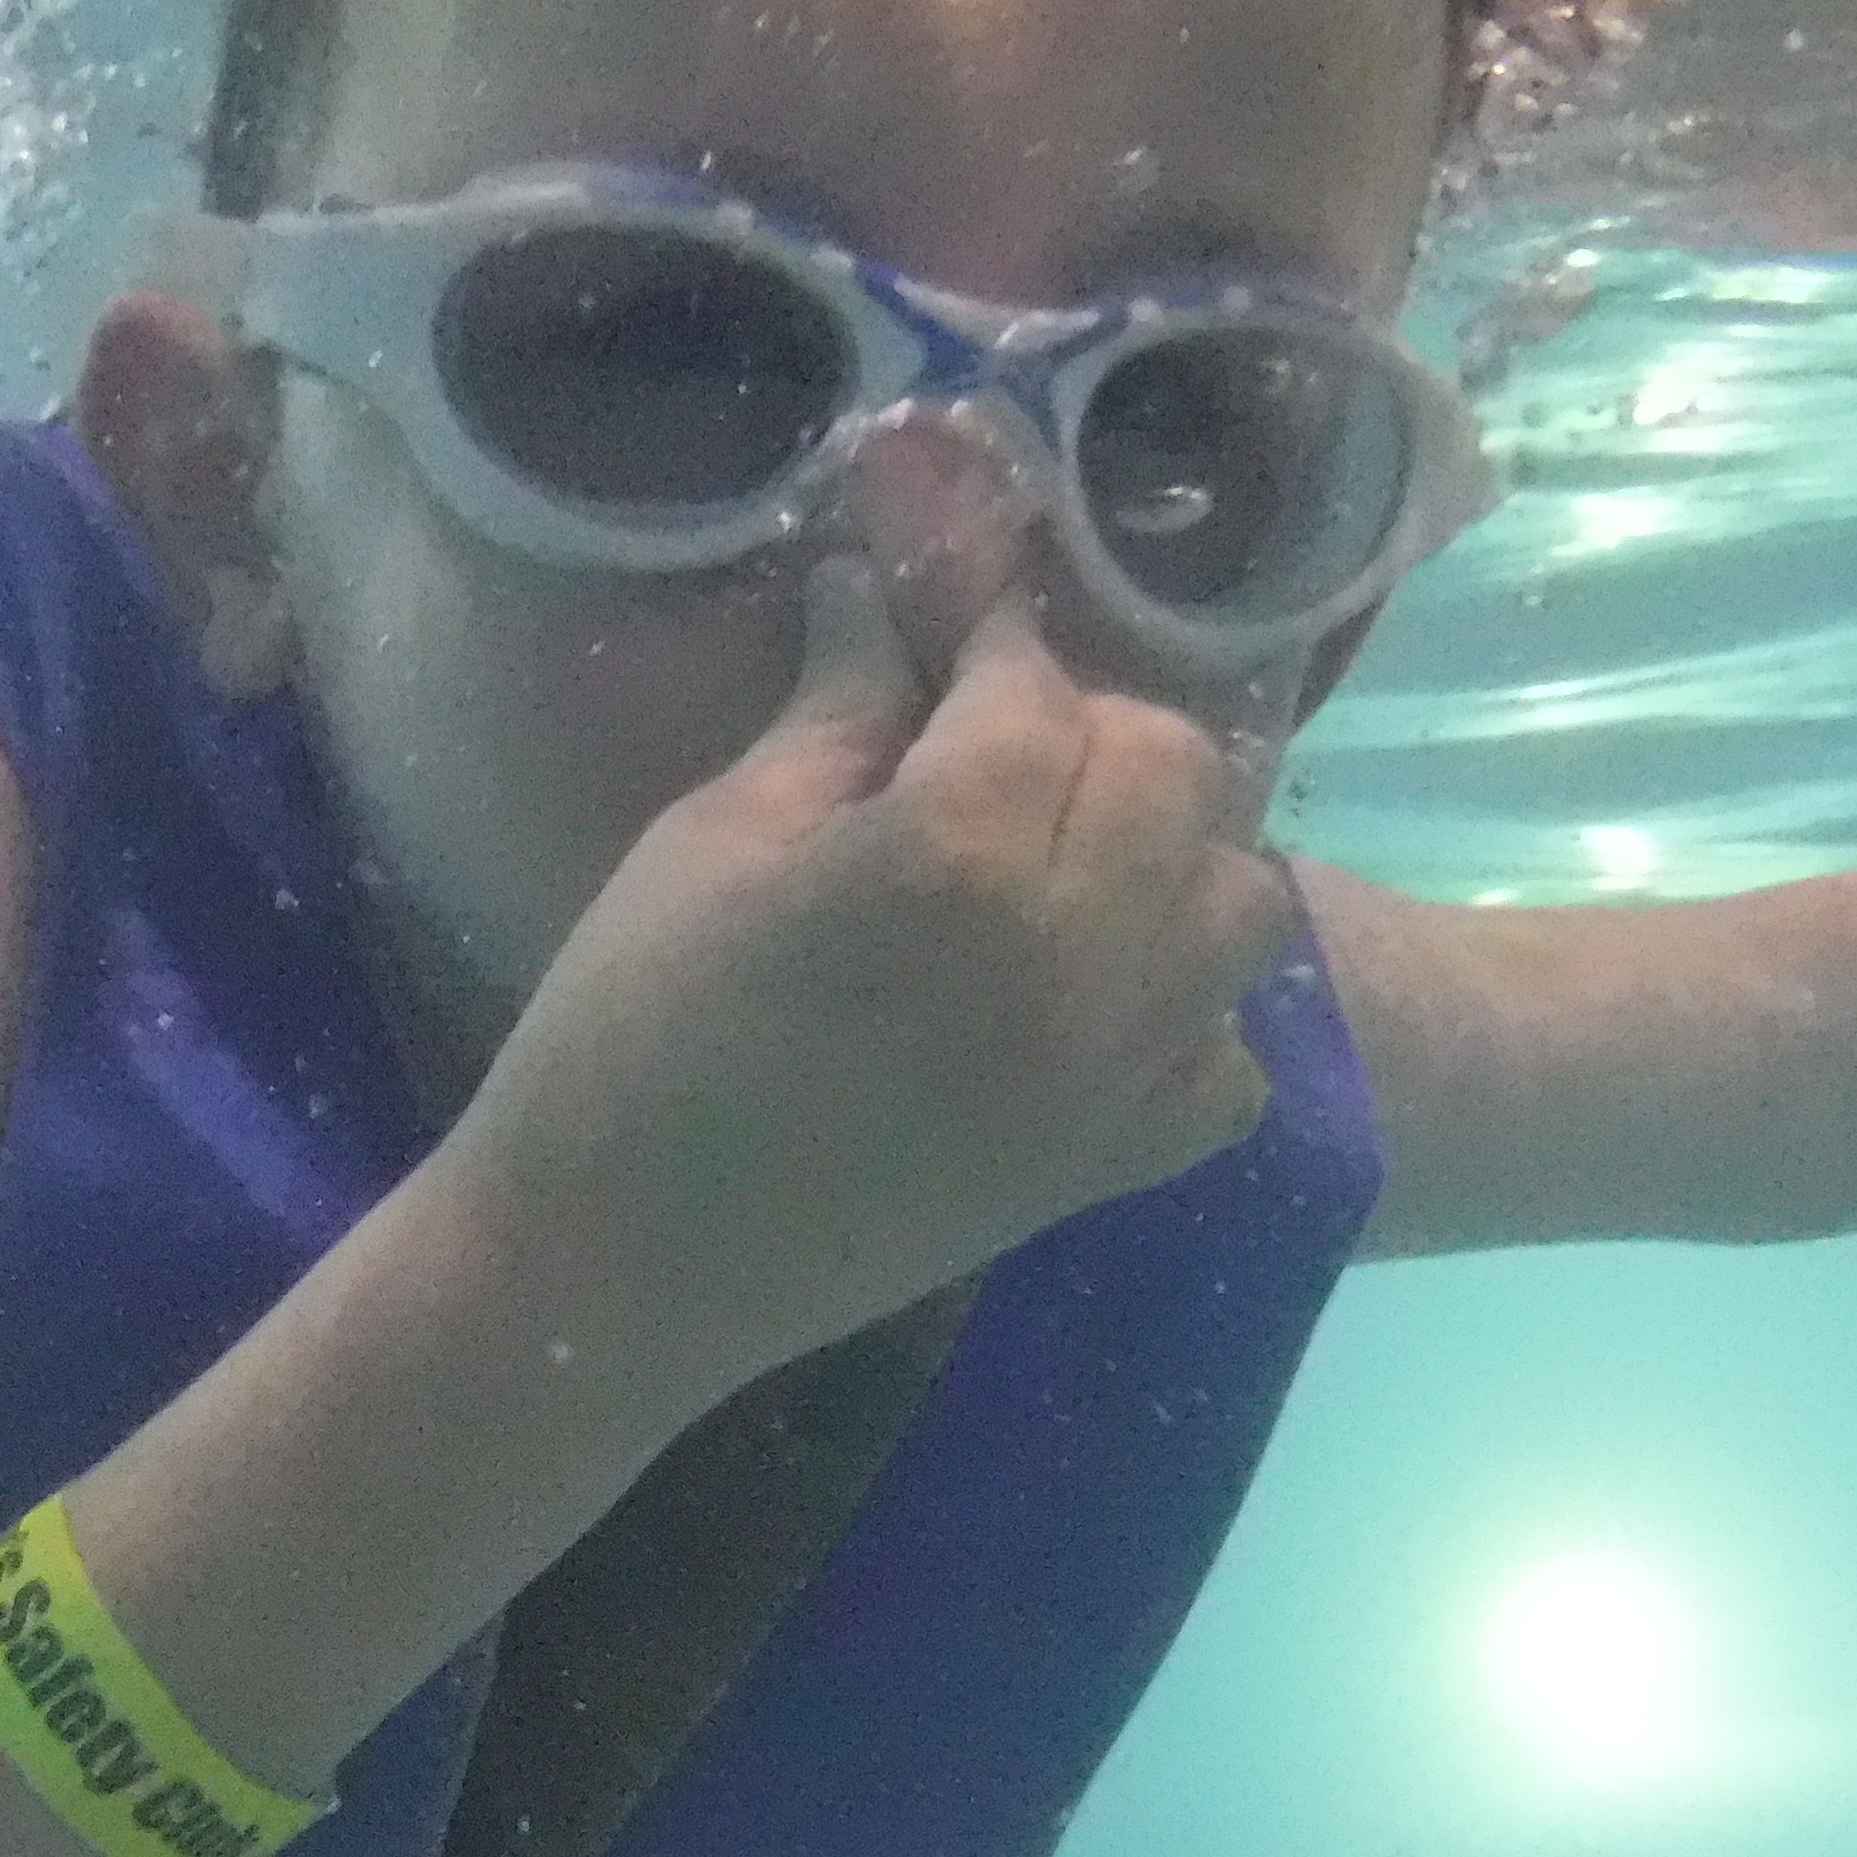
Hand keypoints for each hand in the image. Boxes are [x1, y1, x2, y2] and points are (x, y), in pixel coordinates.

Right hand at [448, 554, 1284, 1404]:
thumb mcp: (711, 839)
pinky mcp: (1111, 1166)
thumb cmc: (627, 1032)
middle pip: (1174, 769)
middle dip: (1091, 731)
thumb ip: (836, 711)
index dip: (991, 626)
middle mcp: (1074, 953)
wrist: (614, 1266)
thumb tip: (885, 589)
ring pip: (1242, 899)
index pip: (1033, 681)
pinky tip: (1090, 998)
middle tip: (991, 742)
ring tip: (1063, 862)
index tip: (955, 606)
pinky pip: (1229, 1060)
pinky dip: (1189, 1012)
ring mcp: (1112, 1071)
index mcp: (952, 854)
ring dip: (1171, 855)